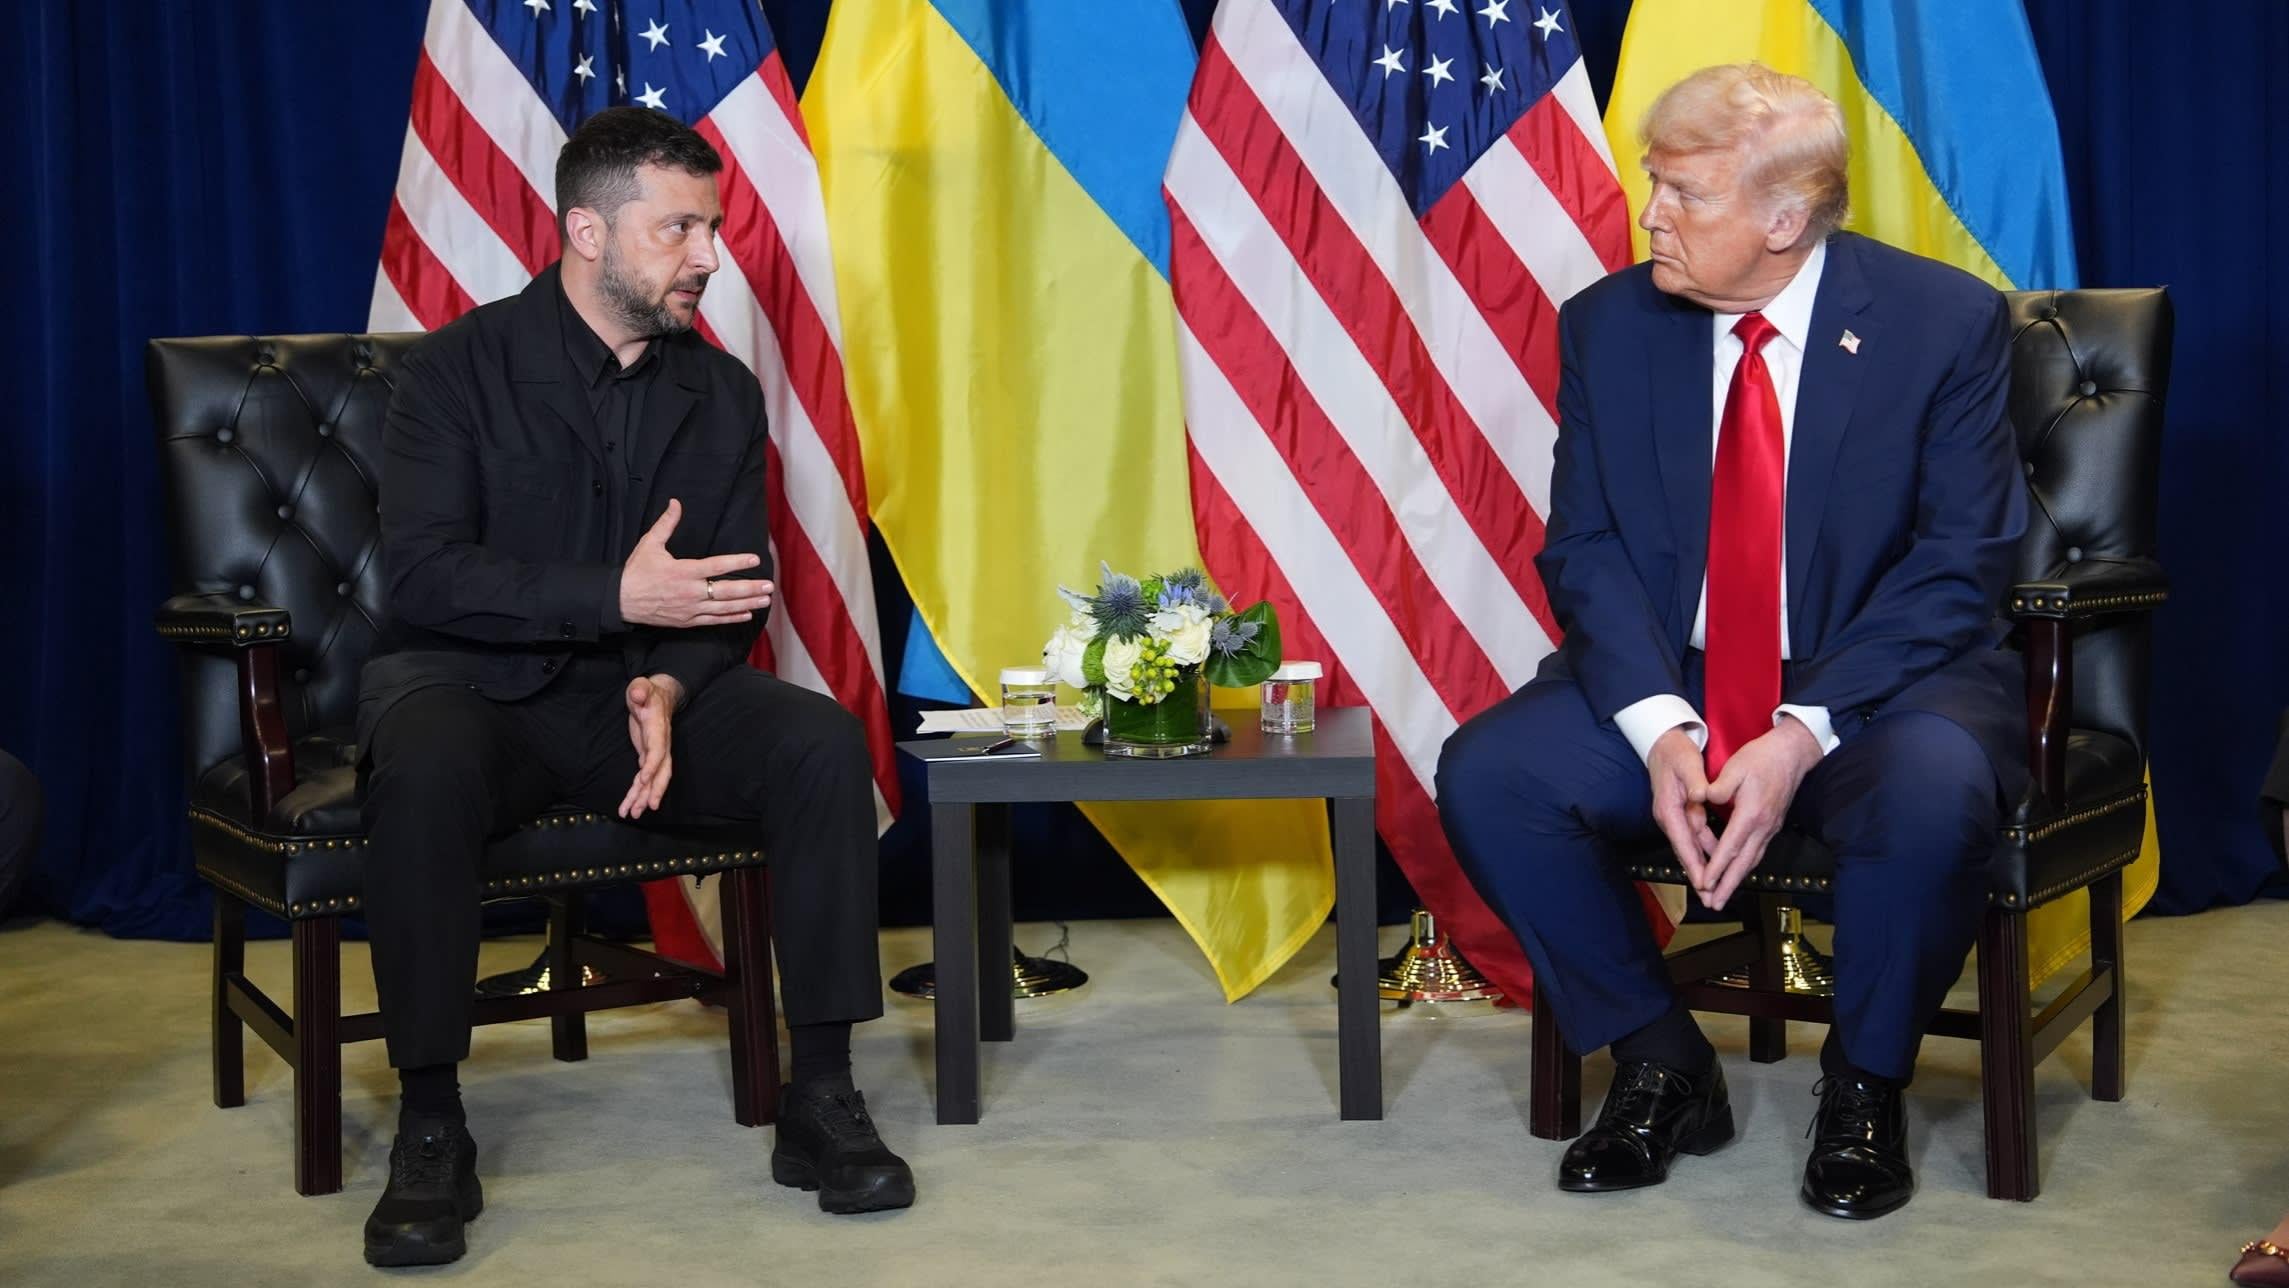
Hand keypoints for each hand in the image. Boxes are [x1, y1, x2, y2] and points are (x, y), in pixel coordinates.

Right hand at [618, 498, 774, 628]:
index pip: (716, 566)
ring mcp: (690, 609)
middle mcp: (690, 591)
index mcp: (683, 571)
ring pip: (724, 608)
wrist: (620, 601)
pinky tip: (746, 615)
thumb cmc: (636, 572)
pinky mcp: (687, 621)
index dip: (737, 562)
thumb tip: (676, 502)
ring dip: (747, 604)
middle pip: (726, 591)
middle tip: (769, 586)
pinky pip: (714, 621)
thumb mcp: (649, 544)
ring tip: (764, 600)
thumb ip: (666, 524)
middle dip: (750, 588)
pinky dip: (731, 618)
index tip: (755, 559)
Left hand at [619, 673, 682, 818]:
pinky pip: (644, 779)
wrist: (657, 697)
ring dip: (643, 797)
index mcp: (658, 729)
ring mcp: (656, 753)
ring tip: (633, 813)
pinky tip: (629, 807)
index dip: (652, 765)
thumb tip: (638, 693)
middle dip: (655, 790)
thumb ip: (640, 689)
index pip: (658, 750)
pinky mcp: (647, 757)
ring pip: (653, 780)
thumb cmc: (646, 691)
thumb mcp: (641, 686)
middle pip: (662, 771)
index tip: (643, 778)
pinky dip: (637, 793)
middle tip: (647, 806)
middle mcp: (661, 745)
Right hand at [1647, 727, 1717, 889]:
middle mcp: (1669, 817)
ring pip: (1691, 847)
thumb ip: (1696, 781)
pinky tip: (1717, 861)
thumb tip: (1702, 797)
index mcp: (1669, 808)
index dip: (1695, 864)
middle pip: (1686, 851)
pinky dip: (1706, 851)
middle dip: (1699, 875)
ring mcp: (1674, 817)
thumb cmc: (1675, 752)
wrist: (1663, 742)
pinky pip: (1695, 837)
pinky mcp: (1681, 814)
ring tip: (1716, 888)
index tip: (1705, 882)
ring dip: (1703, 867)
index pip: (1683, 842)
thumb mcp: (1687, 763)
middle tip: (1712, 897)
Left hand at [1697, 717, 1824, 910]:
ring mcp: (1770, 828)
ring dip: (1736, 880)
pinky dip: (1745, 867)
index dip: (1716, 867)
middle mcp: (1763, 826)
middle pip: (1743, 863)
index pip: (1730, 847)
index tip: (1704, 883)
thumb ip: (1719, 786)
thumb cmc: (1762, 757)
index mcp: (1751, 814)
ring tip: (1722, 897)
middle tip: (1714, 904)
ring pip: (1752, 861)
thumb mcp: (1736, 766)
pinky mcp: (1772, 826)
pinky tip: (1737, 874)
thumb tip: (1703, 798)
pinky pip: (1757, 852)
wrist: (1793, 753)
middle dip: (1727, 886)